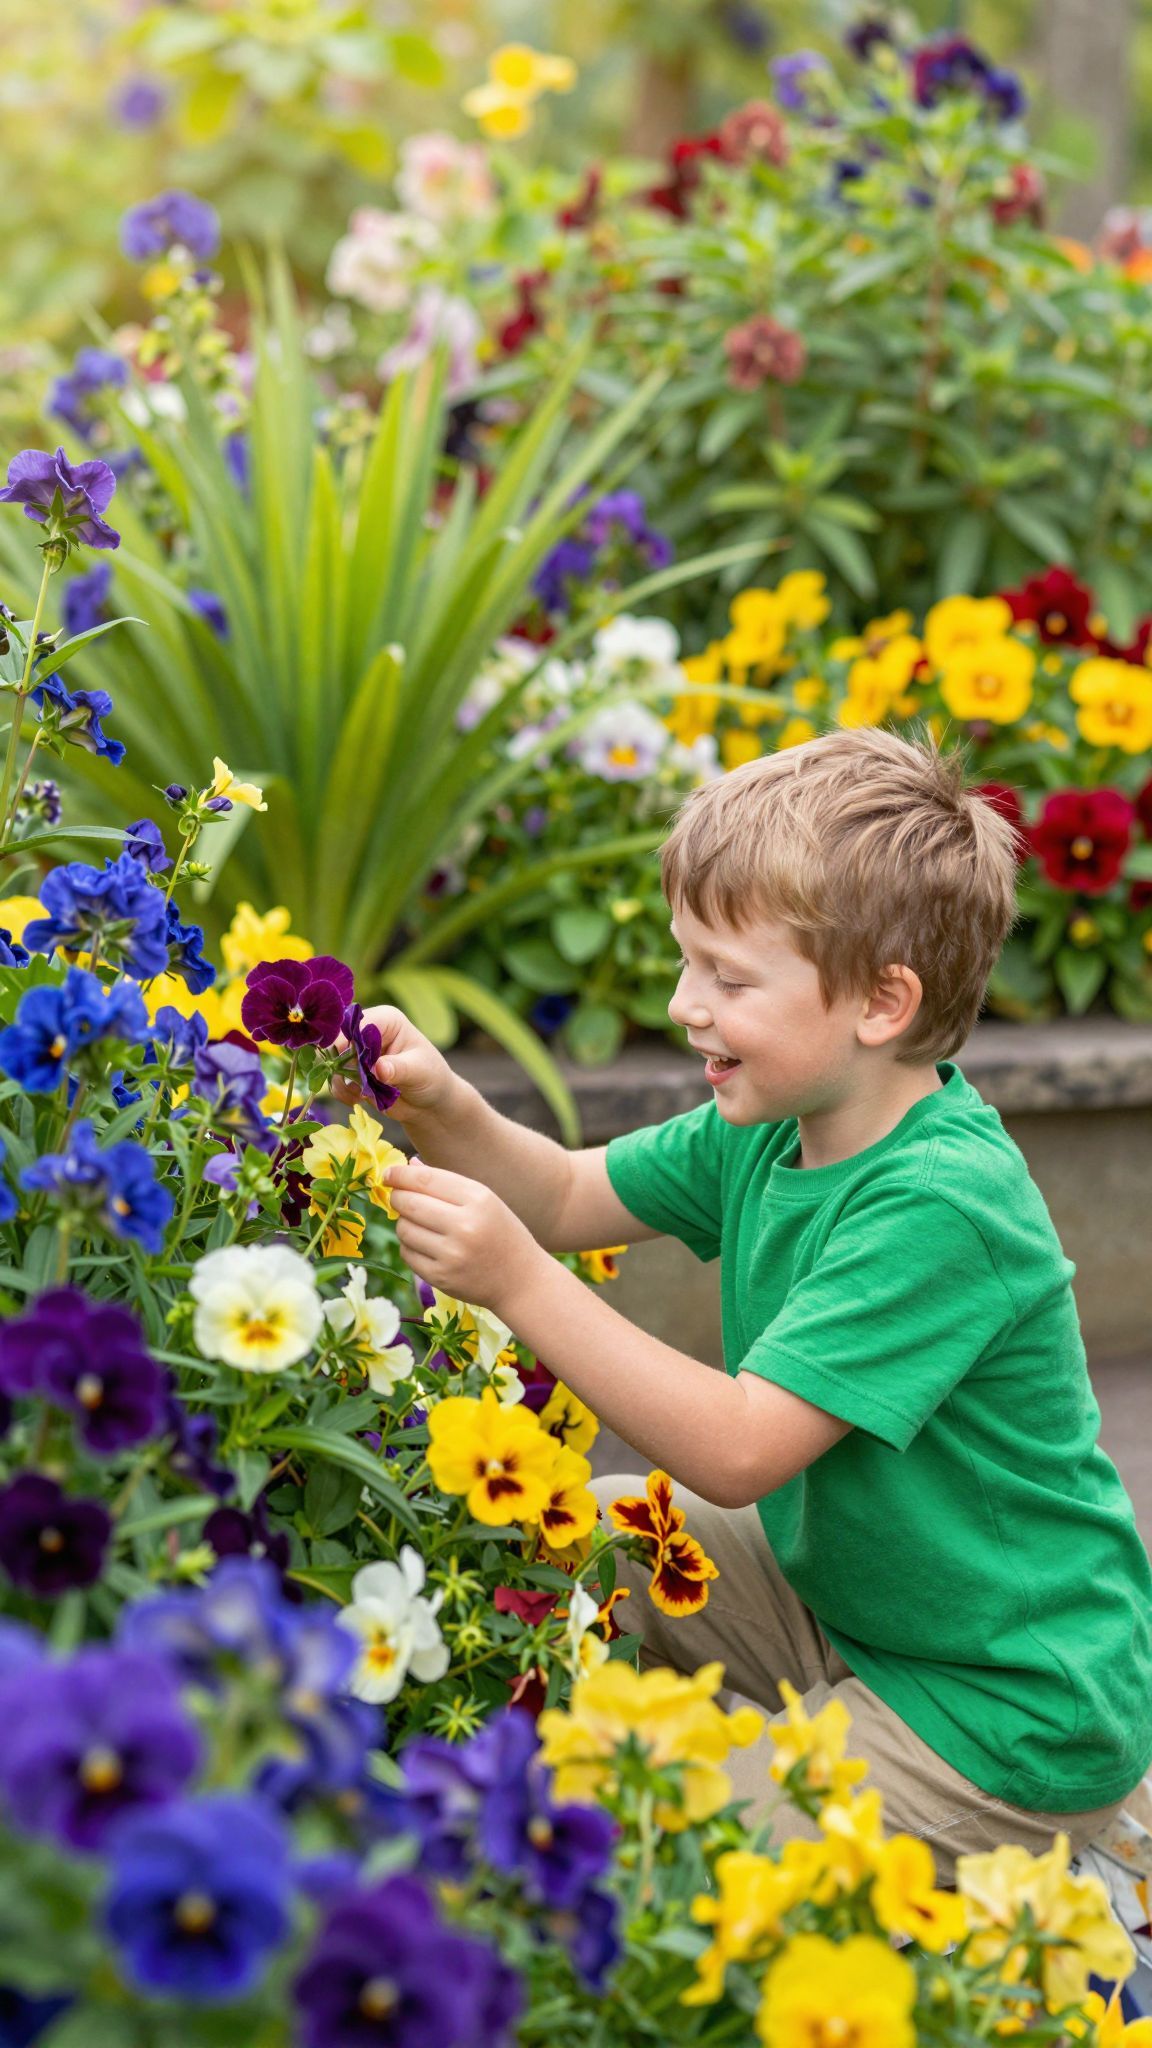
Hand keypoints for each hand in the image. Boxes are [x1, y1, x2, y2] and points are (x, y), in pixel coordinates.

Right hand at [332, 1005, 455, 1127]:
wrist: (429, 1102)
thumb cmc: (431, 1077)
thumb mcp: (419, 1071)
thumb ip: (398, 1068)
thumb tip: (378, 1069)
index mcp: (386, 1020)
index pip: (357, 1024)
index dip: (347, 1042)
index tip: (351, 1064)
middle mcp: (367, 1032)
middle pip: (338, 1041)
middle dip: (343, 1065)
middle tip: (360, 1083)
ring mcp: (357, 1052)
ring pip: (333, 1063)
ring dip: (344, 1081)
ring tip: (365, 1093)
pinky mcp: (351, 1072)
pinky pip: (335, 1081)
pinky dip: (343, 1092)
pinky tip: (361, 1099)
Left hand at [383, 1158, 546, 1315]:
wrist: (521, 1280)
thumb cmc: (501, 1233)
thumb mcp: (485, 1201)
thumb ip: (447, 1183)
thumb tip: (407, 1166)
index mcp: (479, 1200)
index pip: (426, 1179)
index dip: (400, 1175)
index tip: (389, 1174)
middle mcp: (465, 1226)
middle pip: (409, 1203)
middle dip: (397, 1197)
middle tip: (398, 1197)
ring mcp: (451, 1255)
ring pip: (404, 1229)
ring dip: (404, 1223)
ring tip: (421, 1224)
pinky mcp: (441, 1277)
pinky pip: (407, 1254)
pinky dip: (410, 1246)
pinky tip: (426, 1245)